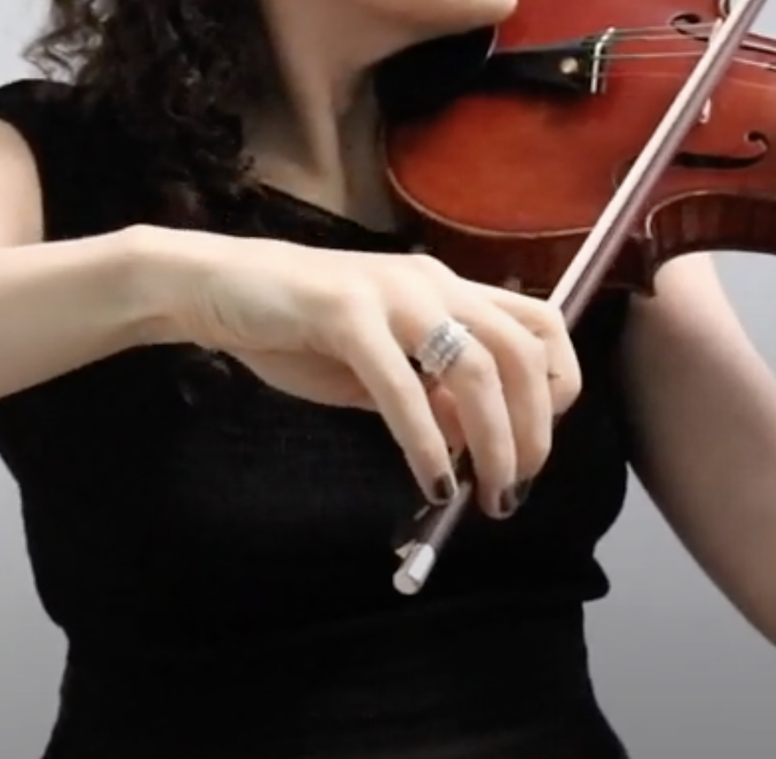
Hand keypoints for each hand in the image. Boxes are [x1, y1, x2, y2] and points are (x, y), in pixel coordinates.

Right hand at [143, 227, 580, 515]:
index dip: (559, 383)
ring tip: (489, 494)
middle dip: (534, 428)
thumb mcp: (380, 367)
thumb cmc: (298, 329)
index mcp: (447, 288)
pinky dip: (427, 441)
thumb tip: (479, 440)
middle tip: (518, 485)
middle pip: (520, 351)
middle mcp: (432, 282)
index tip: (540, 439)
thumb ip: (430, 393)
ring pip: (475, 366)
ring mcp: (390, 293)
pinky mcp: (345, 312)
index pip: (540, 323)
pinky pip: (402, 385)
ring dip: (494, 441)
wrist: (216, 288)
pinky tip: (433, 482)